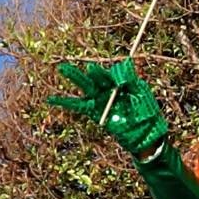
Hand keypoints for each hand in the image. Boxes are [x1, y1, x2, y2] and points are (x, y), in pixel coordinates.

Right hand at [46, 60, 171, 156]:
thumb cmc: (147, 114)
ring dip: (74, 79)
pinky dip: (65, 103)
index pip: (107, 74)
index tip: (91, 70)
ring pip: (85, 88)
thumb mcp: (141, 93)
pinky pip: (79, 106)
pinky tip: (51, 99)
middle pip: (93, 78)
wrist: (147, 135)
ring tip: (61, 68)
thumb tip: (125, 63)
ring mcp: (101, 101)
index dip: (99, 73)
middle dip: (81, 71)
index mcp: (120, 83)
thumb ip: (131, 79)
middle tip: (66, 63)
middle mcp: (108, 90)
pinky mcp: (96, 113)